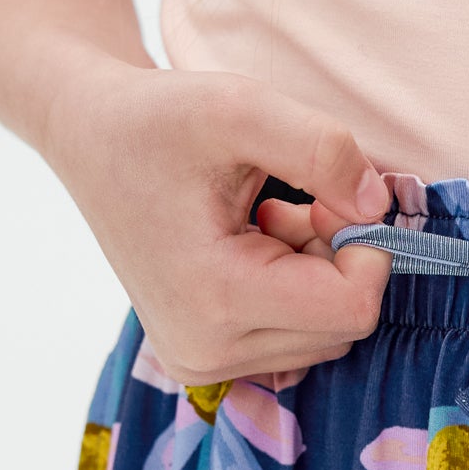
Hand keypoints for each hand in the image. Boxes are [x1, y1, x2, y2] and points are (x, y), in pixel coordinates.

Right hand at [44, 64, 392, 385]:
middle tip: (290, 207)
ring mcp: (202, 364)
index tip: (331, 199)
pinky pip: (297, 343)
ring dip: (317, 276)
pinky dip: (297, 296)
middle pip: (344, 328)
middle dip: (339, 262)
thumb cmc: (157, 119)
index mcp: (216, 299)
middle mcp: (207, 352)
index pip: (354, 308)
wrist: (89, 139)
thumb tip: (379, 209)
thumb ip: (323, 150)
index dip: (368, 250)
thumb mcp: (239, 106)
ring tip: (263, 224)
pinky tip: (254, 251)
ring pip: (326, 338)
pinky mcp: (203, 362)